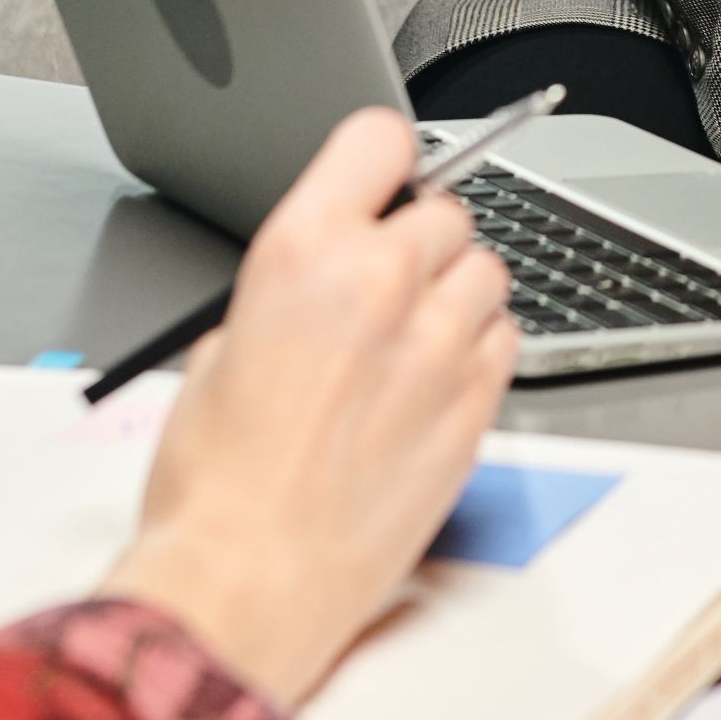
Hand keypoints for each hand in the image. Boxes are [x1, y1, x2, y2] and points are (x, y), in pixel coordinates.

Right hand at [102, 109, 519, 704]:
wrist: (245, 580)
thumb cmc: (215, 485)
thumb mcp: (217, 350)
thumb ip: (289, 292)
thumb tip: (326, 278)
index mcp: (304, 253)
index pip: (381, 139)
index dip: (383, 160)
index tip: (382, 181)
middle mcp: (381, 284)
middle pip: (444, 211)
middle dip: (417, 241)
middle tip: (385, 287)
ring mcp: (438, 347)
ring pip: (486, 272)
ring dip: (456, 292)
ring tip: (409, 340)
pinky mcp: (475, 407)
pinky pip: (506, 339)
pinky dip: (480, 348)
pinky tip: (434, 382)